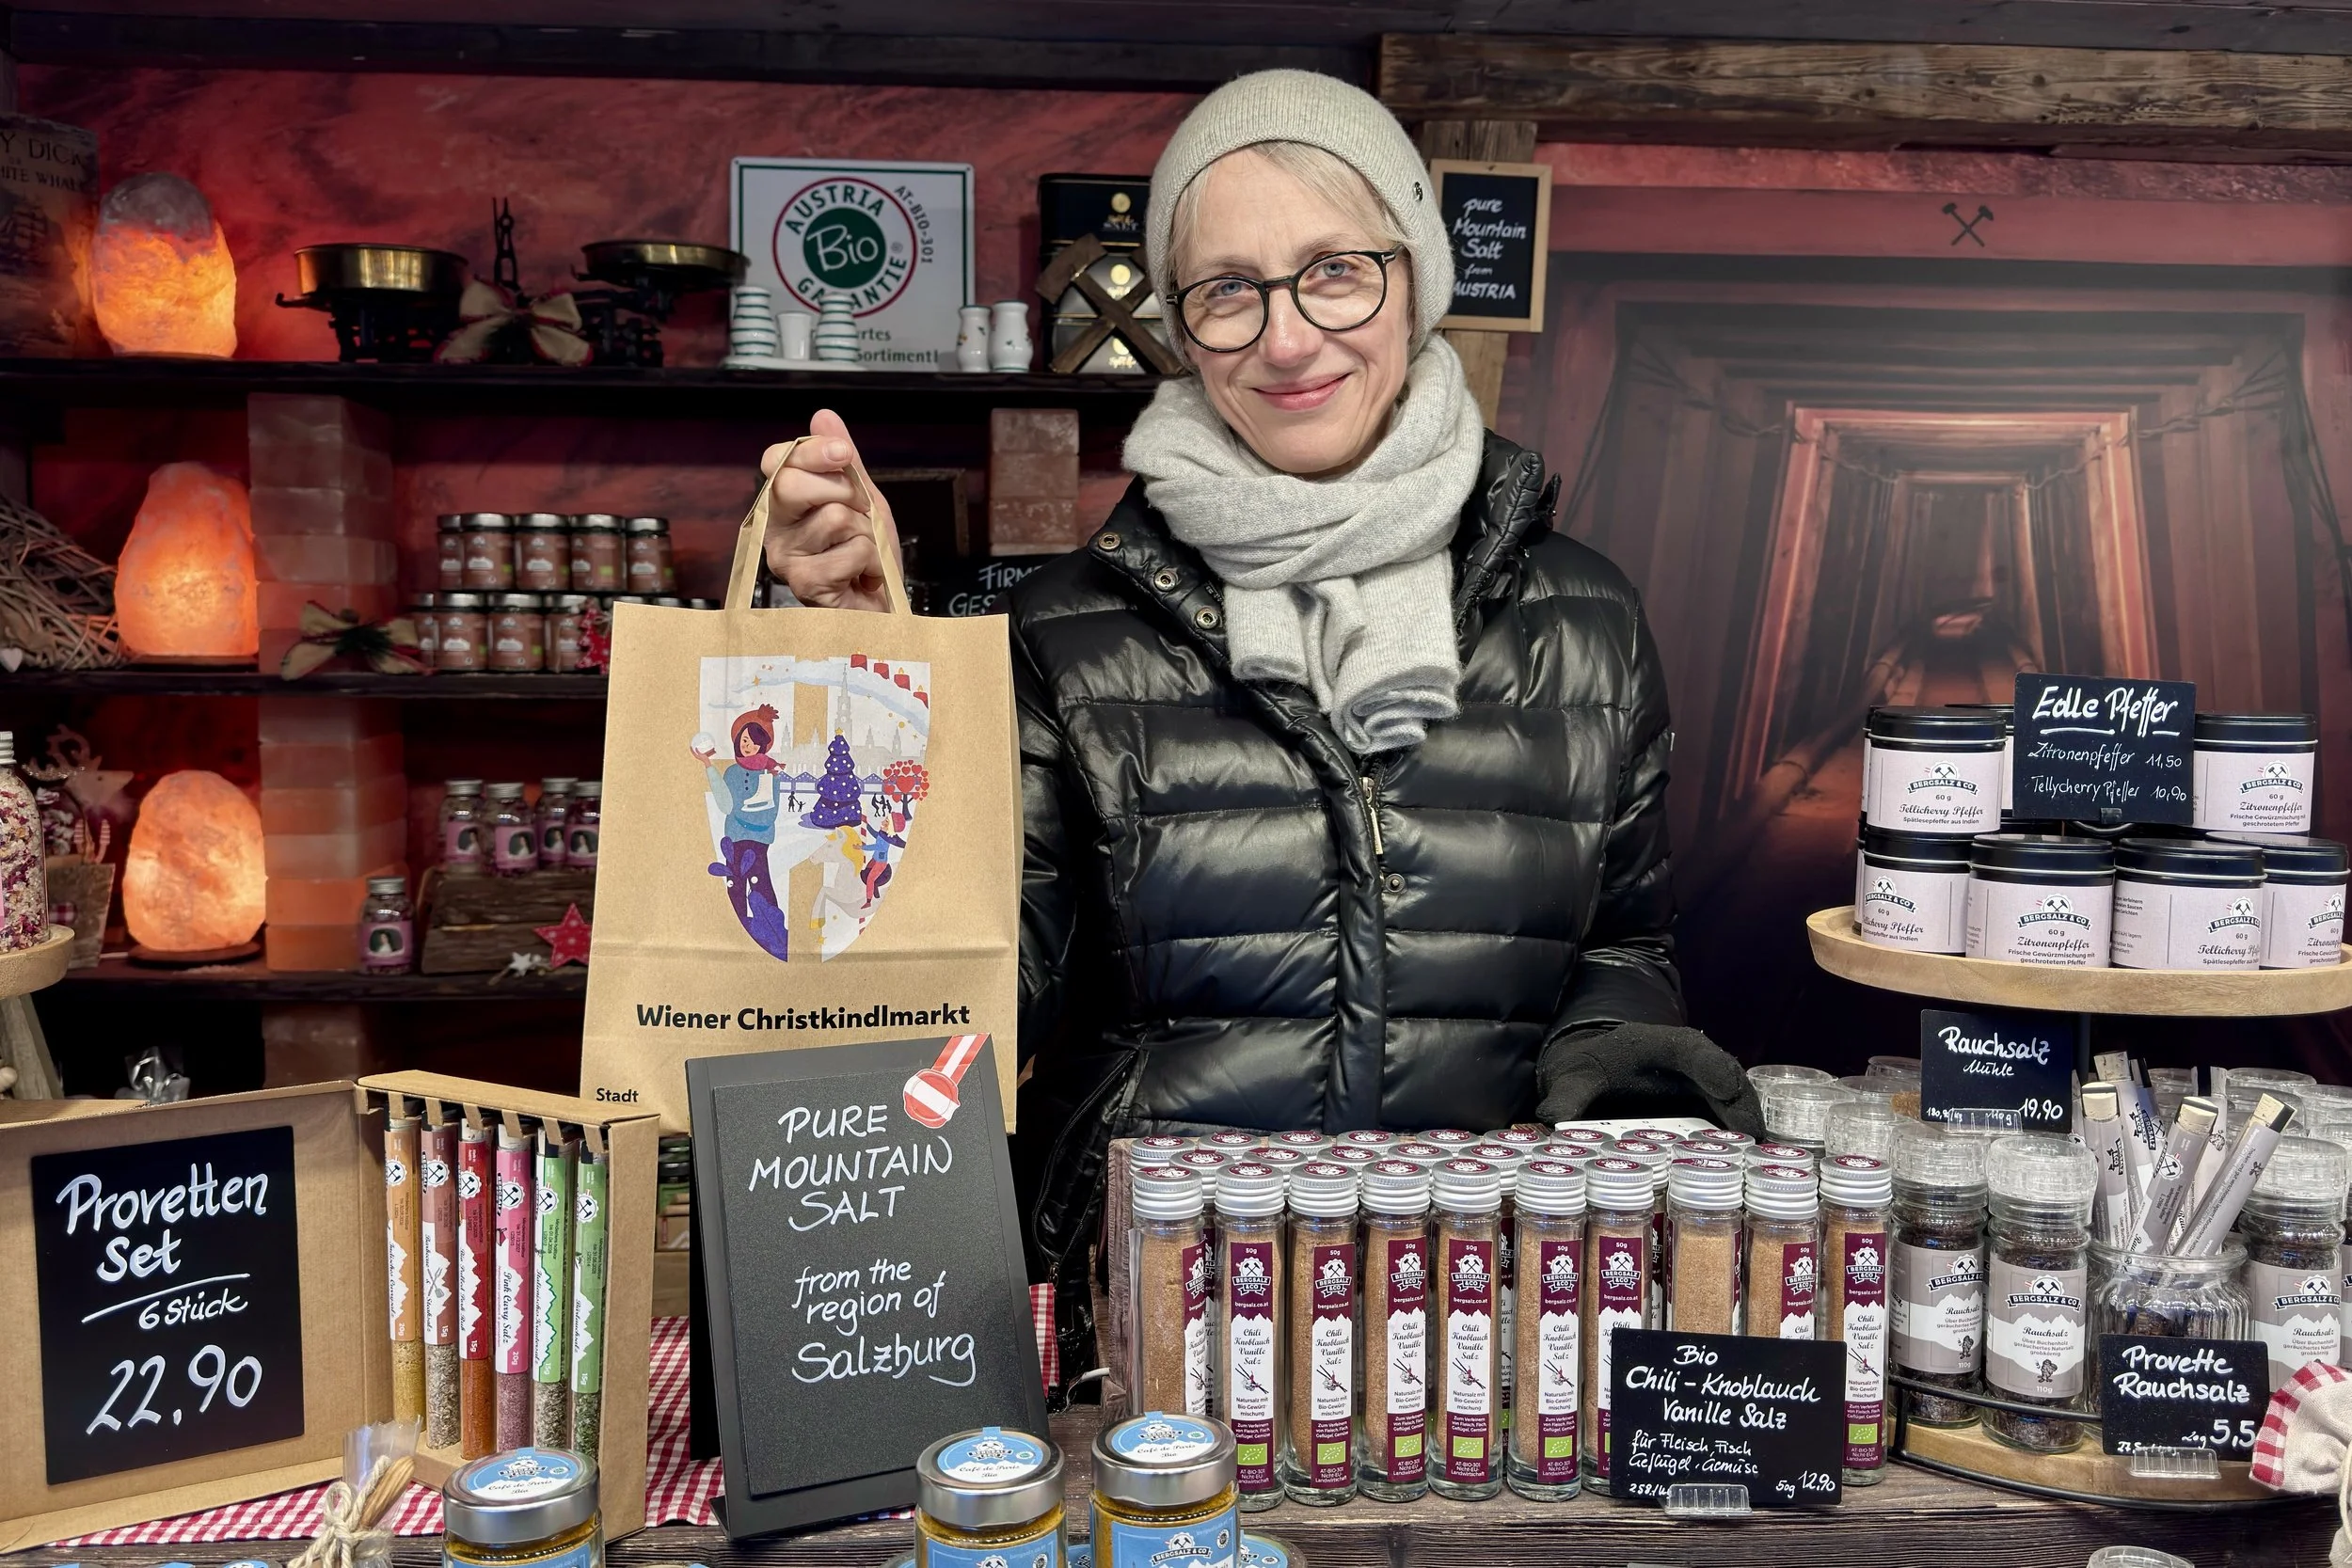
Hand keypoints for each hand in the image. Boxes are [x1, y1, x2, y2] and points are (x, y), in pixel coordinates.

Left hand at [689, 742, 716, 764]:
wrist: (706, 761)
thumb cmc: (703, 758)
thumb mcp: (700, 754)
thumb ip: (697, 751)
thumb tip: (695, 748)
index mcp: (696, 756)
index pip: (692, 752)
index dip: (691, 749)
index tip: (690, 746)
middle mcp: (696, 756)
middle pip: (693, 752)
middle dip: (691, 749)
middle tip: (690, 746)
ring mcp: (698, 755)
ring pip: (694, 752)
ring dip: (693, 750)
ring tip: (692, 747)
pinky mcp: (699, 755)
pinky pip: (697, 752)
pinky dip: (696, 750)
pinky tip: (696, 748)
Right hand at [760, 408, 901, 611]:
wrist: (882, 609)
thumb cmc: (866, 557)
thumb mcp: (862, 500)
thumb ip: (843, 461)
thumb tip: (823, 415)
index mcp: (784, 504)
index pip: (776, 461)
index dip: (811, 451)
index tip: (844, 455)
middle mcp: (775, 530)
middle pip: (792, 485)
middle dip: (844, 493)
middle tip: (860, 516)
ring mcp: (785, 559)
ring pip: (834, 517)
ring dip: (866, 533)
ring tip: (863, 552)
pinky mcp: (805, 585)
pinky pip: (851, 551)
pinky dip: (872, 560)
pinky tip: (864, 575)